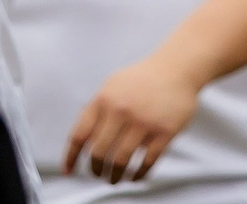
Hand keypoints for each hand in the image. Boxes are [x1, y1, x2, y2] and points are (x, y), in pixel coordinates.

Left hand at [64, 49, 203, 183]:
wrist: (178, 68)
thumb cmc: (142, 80)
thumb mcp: (112, 86)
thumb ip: (96, 111)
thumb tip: (81, 142)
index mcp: (104, 99)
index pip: (79, 135)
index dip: (71, 157)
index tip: (69, 171)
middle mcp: (121, 110)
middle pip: (98, 153)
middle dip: (96, 169)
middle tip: (98, 174)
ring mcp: (143, 122)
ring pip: (120, 161)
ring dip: (115, 176)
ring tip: (115, 178)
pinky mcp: (164, 132)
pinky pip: (147, 162)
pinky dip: (138, 174)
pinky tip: (135, 176)